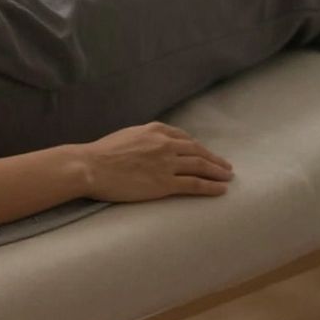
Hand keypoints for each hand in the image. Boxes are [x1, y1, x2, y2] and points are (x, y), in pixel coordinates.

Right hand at [74, 121, 233, 202]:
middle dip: (213, 159)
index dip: (197, 146)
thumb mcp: (125, 136)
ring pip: (200, 166)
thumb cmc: (100, 153)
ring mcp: (166, 164)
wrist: (91, 167)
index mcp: (154, 130)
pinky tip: (220, 189)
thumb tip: (147, 148)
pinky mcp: (165, 183)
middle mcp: (165, 144)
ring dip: (217, 171)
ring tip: (228, 177)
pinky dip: (211, 186)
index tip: (204, 152)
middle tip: (225, 166)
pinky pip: (195, 184)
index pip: (183, 137)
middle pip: (197, 151)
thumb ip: (142, 139)